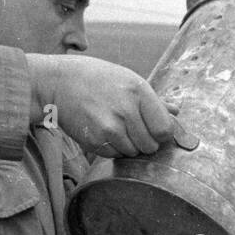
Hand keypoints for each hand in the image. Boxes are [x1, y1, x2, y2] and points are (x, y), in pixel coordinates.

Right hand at [26, 54, 176, 156]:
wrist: (57, 83)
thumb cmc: (96, 79)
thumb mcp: (127, 80)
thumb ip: (154, 101)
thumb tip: (177, 113)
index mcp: (139, 91)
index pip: (165, 130)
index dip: (162, 134)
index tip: (153, 129)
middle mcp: (126, 110)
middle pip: (151, 146)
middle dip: (144, 141)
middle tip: (130, 127)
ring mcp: (110, 127)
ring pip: (134, 153)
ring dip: (128, 146)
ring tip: (114, 126)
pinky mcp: (96, 140)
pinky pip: (115, 155)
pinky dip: (112, 149)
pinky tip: (102, 131)